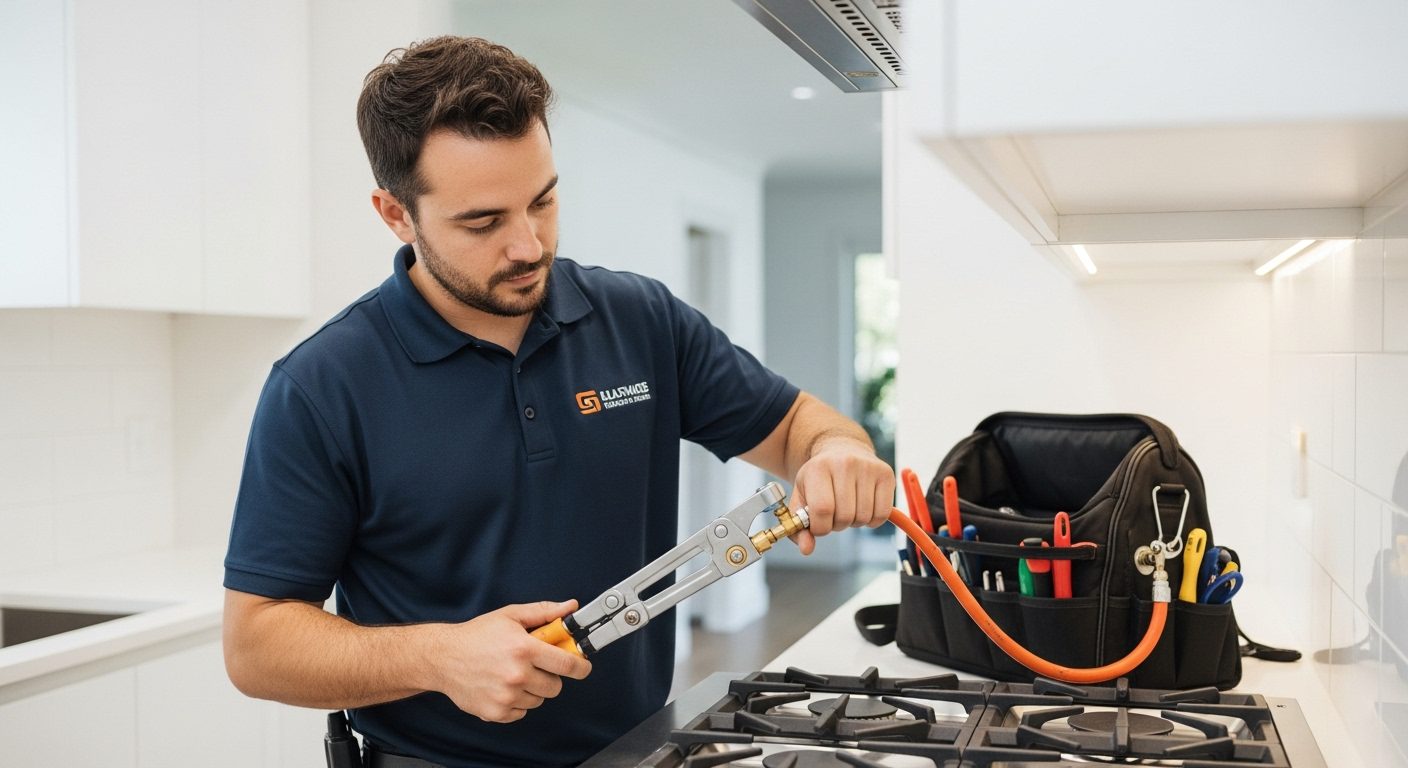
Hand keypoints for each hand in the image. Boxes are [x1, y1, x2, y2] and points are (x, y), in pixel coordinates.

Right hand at [430, 600, 591, 722]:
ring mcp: (506, 696)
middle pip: (555, 686)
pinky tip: (503, 686)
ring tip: (514, 674)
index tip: (583, 667)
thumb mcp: (511, 615)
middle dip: (551, 676)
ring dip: (532, 689)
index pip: (567, 664)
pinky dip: (517, 702)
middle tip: (536, 666)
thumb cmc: (477, 635)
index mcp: (524, 649)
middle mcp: (517, 674)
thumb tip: (570, 607)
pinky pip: (521, 712)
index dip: (581, 667)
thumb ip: (544, 612)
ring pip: (538, 700)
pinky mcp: (496, 712)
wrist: (443, 657)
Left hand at [788, 438, 894, 554]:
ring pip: (863, 518)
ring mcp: (867, 467)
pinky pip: (881, 515)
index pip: (822, 510)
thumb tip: (806, 549)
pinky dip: (872, 521)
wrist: (842, 450)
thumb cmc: (820, 478)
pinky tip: (863, 507)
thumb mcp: (802, 497)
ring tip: (848, 508)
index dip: (820, 527)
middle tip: (834, 513)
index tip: (819, 525)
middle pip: (844, 517)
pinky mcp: (886, 474)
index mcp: (818, 468)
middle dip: (837, 525)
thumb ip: (799, 525)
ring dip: (854, 522)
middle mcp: (844, 464)